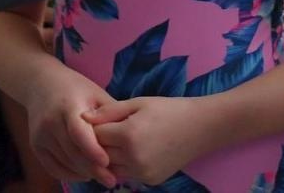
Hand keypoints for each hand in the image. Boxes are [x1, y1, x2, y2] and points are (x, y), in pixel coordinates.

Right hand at [24, 71, 120, 185]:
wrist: (41, 84)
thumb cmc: (75, 88)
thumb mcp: (95, 93)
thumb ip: (110, 114)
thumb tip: (129, 134)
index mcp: (68, 105)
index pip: (78, 132)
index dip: (92, 149)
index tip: (107, 162)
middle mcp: (50, 121)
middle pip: (72, 152)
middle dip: (92, 168)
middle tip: (111, 179)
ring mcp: (40, 135)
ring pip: (64, 162)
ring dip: (83, 173)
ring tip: (102, 177)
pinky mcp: (35, 145)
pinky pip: (53, 168)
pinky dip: (69, 175)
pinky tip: (85, 175)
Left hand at [87, 96, 208, 186]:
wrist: (200, 127)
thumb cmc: (169, 109)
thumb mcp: (139, 103)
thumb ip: (110, 111)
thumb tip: (83, 118)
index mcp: (128, 135)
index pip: (95, 136)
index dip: (95, 127)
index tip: (99, 120)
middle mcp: (133, 158)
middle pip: (101, 154)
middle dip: (101, 143)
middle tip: (108, 130)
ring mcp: (142, 173)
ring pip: (112, 168)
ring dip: (111, 156)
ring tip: (120, 141)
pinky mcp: (150, 181)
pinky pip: (128, 174)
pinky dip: (126, 165)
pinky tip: (135, 151)